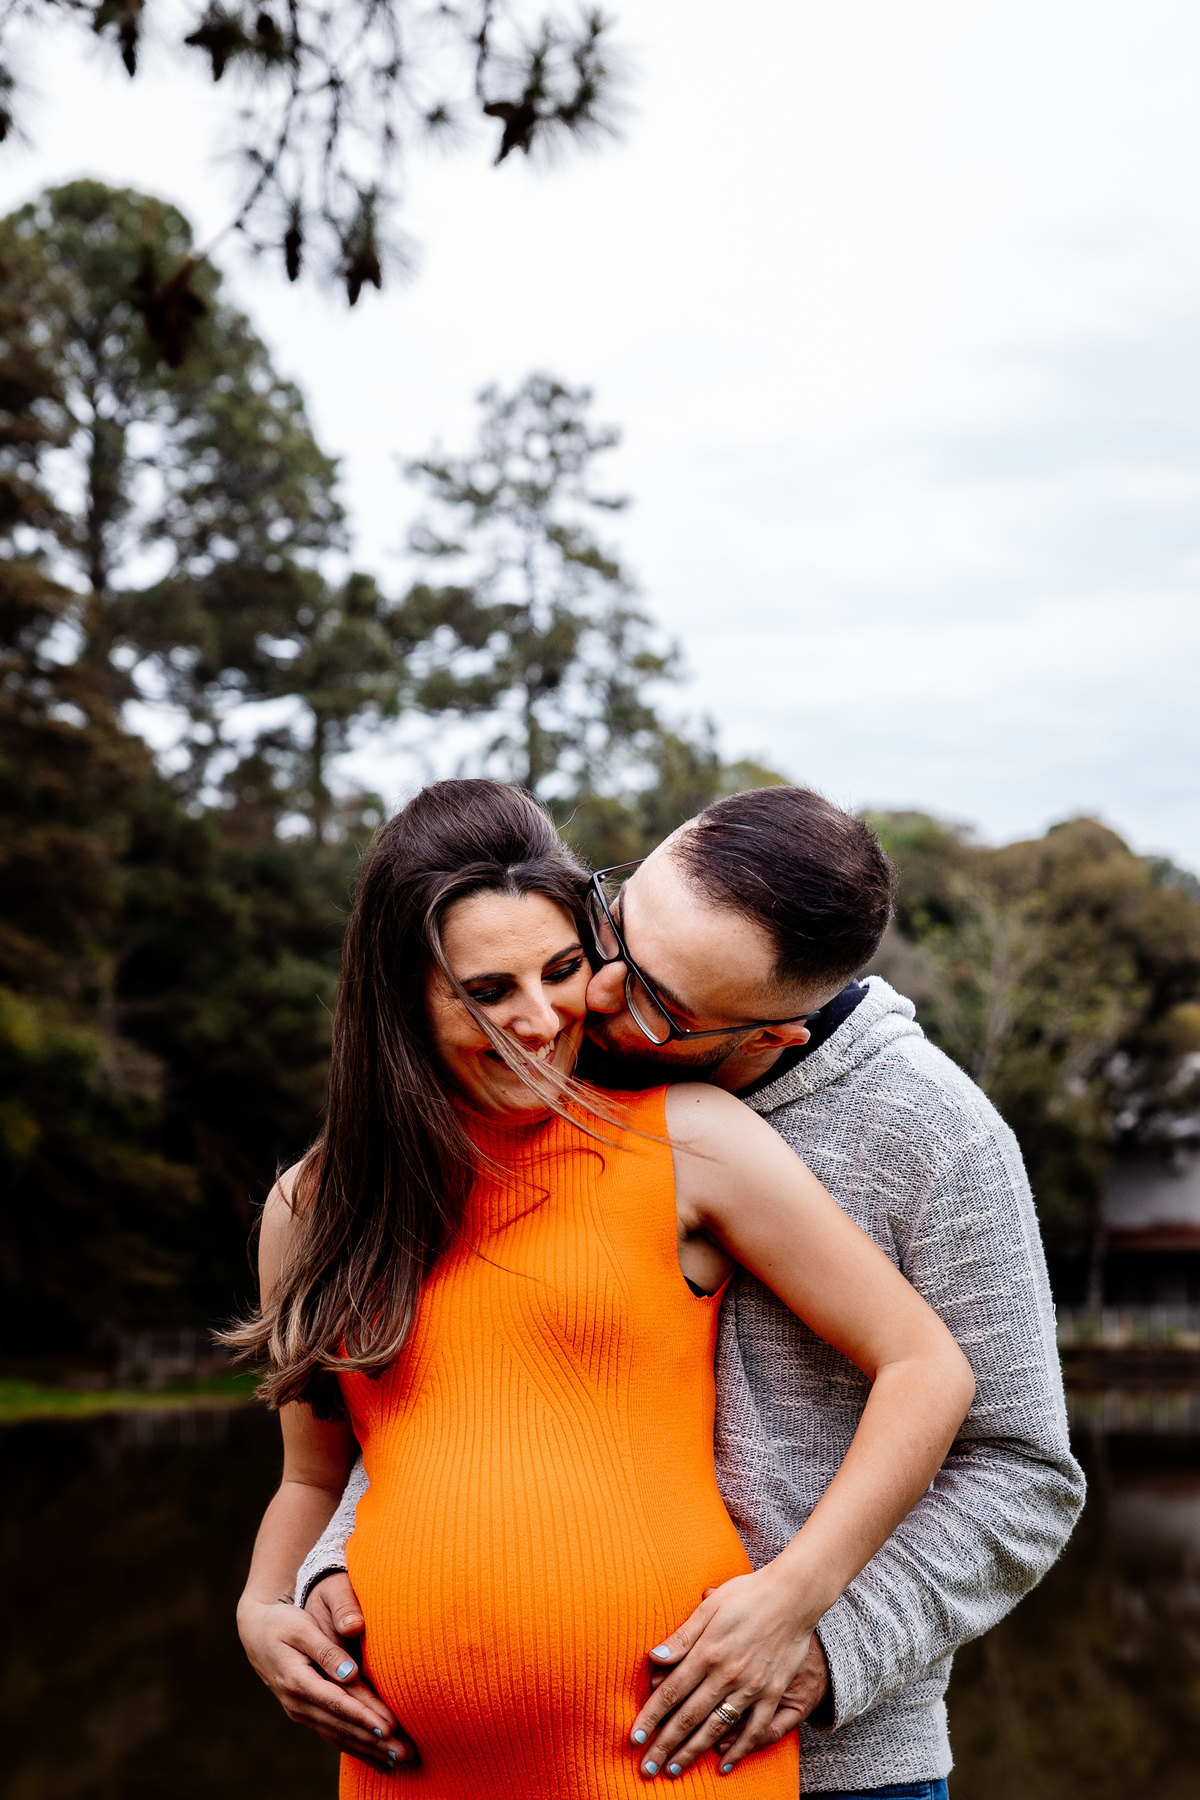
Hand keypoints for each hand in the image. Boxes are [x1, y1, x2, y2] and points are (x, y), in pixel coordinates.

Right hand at [237, 1590, 415, 1775]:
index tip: (389, 1727)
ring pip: (339, 1736)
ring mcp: (302, 1712)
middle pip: (341, 1727)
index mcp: (298, 1681)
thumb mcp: (300, 1628)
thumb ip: (325, 1650)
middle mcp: (299, 1704)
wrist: (256, 1634)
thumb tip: (349, 1672)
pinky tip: (377, 1758)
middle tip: (405, 1753)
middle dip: (374, 1742)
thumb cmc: (282, 1624)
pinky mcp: (308, 1714)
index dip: (363, 1716)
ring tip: (399, 1760)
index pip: (337, 1703)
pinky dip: (356, 1748)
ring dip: (369, 1750)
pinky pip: (334, 1736)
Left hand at [629, 1569, 816, 1778]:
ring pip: (716, 1728)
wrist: (794, 1596)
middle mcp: (727, 1674)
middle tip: (646, 1767)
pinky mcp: (772, 1693)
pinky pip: (754, 1729)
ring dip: (693, 1752)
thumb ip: (683, 1637)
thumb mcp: (711, 1606)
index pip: (671, 1692)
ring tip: (673, 1771)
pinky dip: (738, 1750)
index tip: (634, 1738)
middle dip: (665, 1744)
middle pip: (689, 1717)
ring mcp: (751, 1687)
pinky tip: (722, 1766)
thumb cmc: (747, 1595)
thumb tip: (654, 1658)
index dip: (651, 1717)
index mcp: (708, 1651)